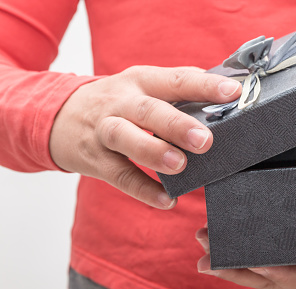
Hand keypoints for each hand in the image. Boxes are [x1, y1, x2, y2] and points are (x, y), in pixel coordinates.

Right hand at [49, 66, 240, 208]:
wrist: (60, 116)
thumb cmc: (118, 102)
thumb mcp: (142, 85)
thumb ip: (178, 88)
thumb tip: (227, 90)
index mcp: (141, 81)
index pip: (176, 79)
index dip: (204, 86)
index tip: (232, 93)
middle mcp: (121, 102)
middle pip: (148, 110)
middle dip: (176, 125)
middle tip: (204, 140)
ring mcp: (104, 130)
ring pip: (125, 137)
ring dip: (153, 152)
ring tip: (180, 165)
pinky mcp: (95, 158)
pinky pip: (118, 175)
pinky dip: (142, 189)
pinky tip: (166, 200)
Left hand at [196, 208, 295, 288]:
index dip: (277, 274)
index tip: (254, 262)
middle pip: (268, 277)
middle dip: (237, 270)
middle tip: (206, 257)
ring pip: (258, 268)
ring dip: (228, 260)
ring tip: (201, 245)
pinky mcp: (290, 252)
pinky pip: (260, 255)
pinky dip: (237, 251)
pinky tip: (216, 241)